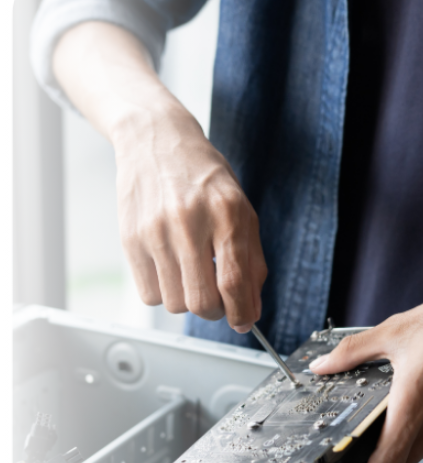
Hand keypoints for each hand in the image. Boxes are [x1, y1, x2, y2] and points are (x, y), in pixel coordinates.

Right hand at [52, 21, 266, 331]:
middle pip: (201, 301)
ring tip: (193, 275)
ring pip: (174, 303)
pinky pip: (149, 293)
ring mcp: (155, 231)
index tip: (243, 322)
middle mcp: (189, 222)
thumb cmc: (204, 177)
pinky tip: (171, 267)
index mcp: (226, 214)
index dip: (241, 313)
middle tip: (219, 299)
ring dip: (188, 300)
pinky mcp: (130, 239)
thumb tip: (252, 310)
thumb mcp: (242, 211)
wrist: (157, 140)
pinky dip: (164, 291)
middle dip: (215, 311)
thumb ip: (252, 263)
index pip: (234, 282)